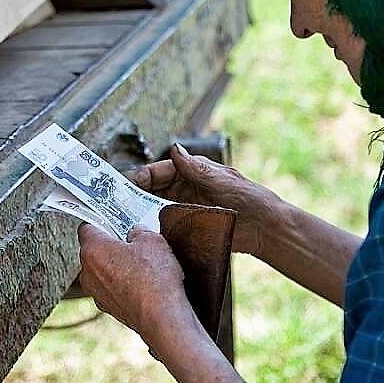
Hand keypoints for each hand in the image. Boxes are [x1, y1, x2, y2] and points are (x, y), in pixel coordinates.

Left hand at [78, 223, 194, 344]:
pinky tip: (144, 283)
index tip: (115, 218)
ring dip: (117, 265)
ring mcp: (96, 293)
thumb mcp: (152, 240)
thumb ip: (139, 231)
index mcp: (92, 249)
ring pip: (103, 271)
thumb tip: (135, 234)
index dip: (102, 220)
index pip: (87, 226)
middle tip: (133, 240)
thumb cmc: (154, 275)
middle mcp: (87, 272)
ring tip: (143, 263)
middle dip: (112, 244)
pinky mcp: (109, 308)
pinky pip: (112, 288)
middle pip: (94, 250)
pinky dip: (123, 283)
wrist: (161, 317)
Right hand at [130, 144, 279, 255]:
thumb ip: (197, 168)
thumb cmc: (249, 198)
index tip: (126, 185)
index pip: (159, 171)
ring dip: (142, 212)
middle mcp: (185, 188)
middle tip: (119, 204)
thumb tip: (175, 149)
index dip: (141, 177)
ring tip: (126, 220)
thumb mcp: (222, 181)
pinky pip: (166, 225)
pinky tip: (145, 234)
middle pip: (152, 189)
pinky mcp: (189, 225)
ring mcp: (186, 207)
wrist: (265, 228)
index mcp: (192, 171)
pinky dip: (155, 228)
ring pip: (155, 207)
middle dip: (135, 195)